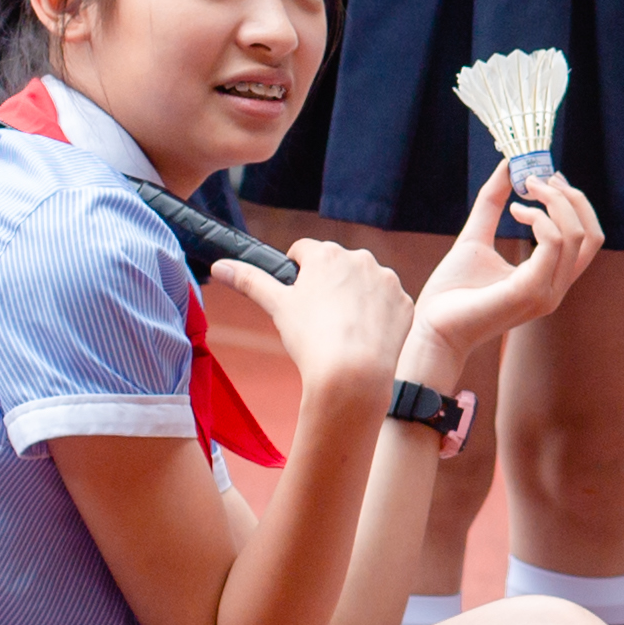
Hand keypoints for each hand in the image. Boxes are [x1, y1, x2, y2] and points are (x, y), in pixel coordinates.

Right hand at [222, 234, 413, 408]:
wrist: (353, 373)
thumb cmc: (311, 338)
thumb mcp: (276, 306)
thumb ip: (248, 280)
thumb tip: (219, 265)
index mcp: (326, 253)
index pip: (303, 251)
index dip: (296, 274)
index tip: (298, 298)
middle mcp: (360, 257)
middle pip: (336, 266)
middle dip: (327, 285)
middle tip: (319, 319)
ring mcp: (386, 280)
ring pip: (364, 284)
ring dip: (354, 298)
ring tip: (342, 330)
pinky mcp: (404, 302)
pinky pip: (387, 304)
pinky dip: (377, 317)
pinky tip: (365, 337)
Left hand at [406, 154, 602, 385]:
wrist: (432, 328)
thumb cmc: (452, 290)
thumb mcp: (476, 237)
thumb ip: (492, 204)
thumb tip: (507, 166)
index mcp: (548, 279)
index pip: (586, 239)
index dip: (574, 203)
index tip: (547, 177)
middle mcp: (555, 289)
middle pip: (589, 234)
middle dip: (568, 197)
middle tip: (536, 177)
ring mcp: (547, 293)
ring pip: (575, 234)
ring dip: (552, 202)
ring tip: (521, 192)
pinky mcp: (531, 292)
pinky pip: (553, 243)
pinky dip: (537, 218)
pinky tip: (514, 211)